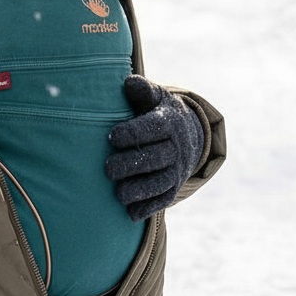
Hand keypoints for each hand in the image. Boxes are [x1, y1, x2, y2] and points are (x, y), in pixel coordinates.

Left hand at [105, 75, 202, 220]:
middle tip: (108, 169)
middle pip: (157, 158)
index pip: (153, 128)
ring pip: (162, 182)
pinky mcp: (175, 186)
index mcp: (170, 121)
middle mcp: (177, 146)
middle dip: (132, 165)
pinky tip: (131, 213)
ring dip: (140, 191)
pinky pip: (165, 199)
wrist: (187, 132)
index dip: (133, 133)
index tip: (111, 137)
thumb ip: (142, 90)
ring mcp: (178, 169)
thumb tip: (128, 82)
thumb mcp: (154, 96)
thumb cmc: (158, 110)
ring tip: (118, 194)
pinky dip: (149, 208)